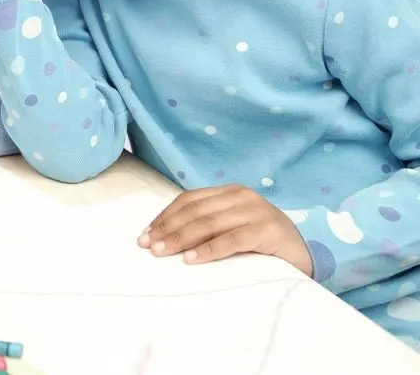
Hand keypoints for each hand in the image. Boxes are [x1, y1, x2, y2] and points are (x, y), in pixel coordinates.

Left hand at [138, 185, 313, 275]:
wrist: (306, 256)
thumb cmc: (261, 244)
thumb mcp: (231, 228)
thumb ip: (206, 225)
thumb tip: (162, 236)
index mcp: (229, 192)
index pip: (189, 200)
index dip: (165, 216)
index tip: (145, 234)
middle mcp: (242, 196)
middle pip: (195, 211)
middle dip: (167, 229)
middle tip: (148, 246)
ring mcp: (257, 211)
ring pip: (209, 223)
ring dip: (181, 239)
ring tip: (162, 252)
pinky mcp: (268, 230)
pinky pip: (232, 240)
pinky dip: (209, 250)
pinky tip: (191, 259)